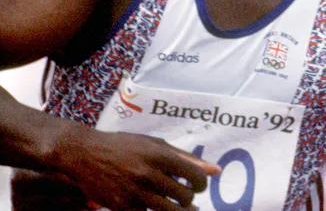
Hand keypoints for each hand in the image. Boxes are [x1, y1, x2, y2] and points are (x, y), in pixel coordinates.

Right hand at [51, 126, 220, 209]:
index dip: (201, 184)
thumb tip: (216, 171)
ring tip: (180, 207)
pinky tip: (152, 205)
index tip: (199, 186)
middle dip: (190, 200)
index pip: (194, 175)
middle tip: (187, 198)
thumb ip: (186, 158)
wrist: (85, 153)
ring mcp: (134, 192)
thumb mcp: (155, 144)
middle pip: (184, 197)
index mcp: (160, 154)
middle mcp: (148, 173)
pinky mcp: (120, 206)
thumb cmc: (125, 146)